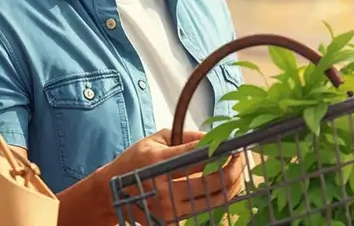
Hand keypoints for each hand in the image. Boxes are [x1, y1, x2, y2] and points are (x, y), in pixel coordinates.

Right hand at [107, 130, 244, 222]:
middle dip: (232, 168)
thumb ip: (183, 137)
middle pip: (210, 181)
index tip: (233, 144)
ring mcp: (168, 208)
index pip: (197, 156)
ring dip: (231, 186)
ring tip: (238, 172)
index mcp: (157, 163)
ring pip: (212, 199)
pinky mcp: (172, 221)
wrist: (112, 193)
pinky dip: (219, 199)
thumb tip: (212, 136)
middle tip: (241, 157)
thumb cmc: (134, 162)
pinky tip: (226, 187)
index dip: (220, 150)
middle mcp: (163, 187)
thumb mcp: (154, 141)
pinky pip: (204, 210)